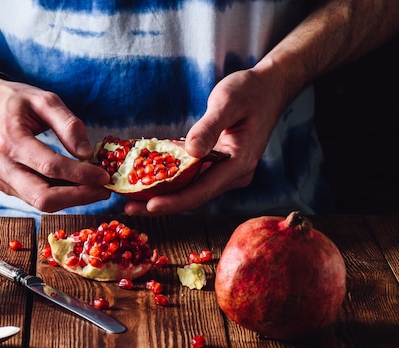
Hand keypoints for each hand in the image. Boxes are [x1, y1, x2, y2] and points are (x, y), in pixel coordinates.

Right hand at [0, 77, 111, 211]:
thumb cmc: (11, 100)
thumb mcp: (42, 99)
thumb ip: (68, 124)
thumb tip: (87, 154)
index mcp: (11, 141)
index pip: (51, 168)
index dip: (81, 175)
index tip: (104, 176)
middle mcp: (2, 167)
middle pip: (44, 198)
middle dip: (79, 197)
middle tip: (103, 190)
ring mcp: (0, 180)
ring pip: (40, 203)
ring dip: (71, 200)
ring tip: (94, 189)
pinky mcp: (2, 186)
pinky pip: (34, 198)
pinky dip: (58, 196)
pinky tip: (75, 186)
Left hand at [124, 66, 286, 215]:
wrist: (270, 87)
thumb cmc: (250, 91)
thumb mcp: (228, 101)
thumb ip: (209, 127)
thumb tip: (191, 152)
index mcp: (239, 164)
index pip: (202, 191)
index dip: (174, 201)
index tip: (149, 206)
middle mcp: (234, 175)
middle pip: (194, 196)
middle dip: (161, 203)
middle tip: (128, 208)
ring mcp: (227, 172)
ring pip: (192, 190)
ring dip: (163, 194)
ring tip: (131, 200)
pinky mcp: (220, 166)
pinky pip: (193, 178)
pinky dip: (171, 181)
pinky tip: (147, 181)